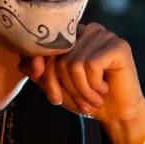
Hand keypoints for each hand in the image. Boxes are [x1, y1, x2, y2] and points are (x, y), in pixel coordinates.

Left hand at [30, 23, 144, 143]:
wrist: (116, 113)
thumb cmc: (86, 97)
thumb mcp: (55, 85)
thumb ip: (38, 72)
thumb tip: (25, 63)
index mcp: (72, 35)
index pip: (46, 49)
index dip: (45, 75)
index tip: (55, 97)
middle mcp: (88, 30)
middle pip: (59, 58)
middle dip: (65, 87)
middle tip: (80, 103)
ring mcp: (105, 35)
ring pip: (75, 63)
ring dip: (82, 90)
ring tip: (92, 99)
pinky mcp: (118, 46)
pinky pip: (92, 65)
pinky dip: (94, 85)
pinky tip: (104, 90)